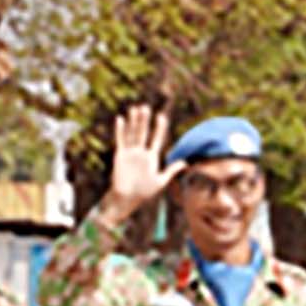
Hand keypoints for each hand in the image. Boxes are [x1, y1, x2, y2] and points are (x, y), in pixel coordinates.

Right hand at [95, 103, 178, 226]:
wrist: (128, 199)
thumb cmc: (144, 192)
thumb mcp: (161, 181)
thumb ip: (172, 170)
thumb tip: (185, 162)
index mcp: (151, 157)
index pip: (157, 139)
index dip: (159, 128)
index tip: (162, 116)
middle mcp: (141, 152)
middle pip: (144, 133)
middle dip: (145, 120)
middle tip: (146, 107)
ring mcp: (130, 152)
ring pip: (133, 134)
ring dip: (133, 122)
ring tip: (134, 108)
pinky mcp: (120, 155)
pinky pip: (121, 140)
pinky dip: (120, 130)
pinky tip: (120, 119)